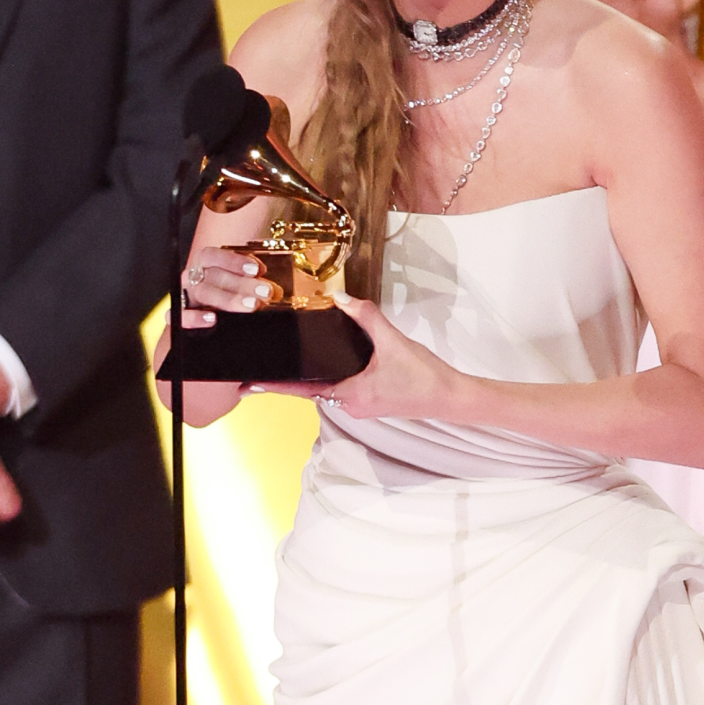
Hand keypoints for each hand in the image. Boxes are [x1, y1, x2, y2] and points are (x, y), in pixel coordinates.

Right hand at [180, 246, 280, 328]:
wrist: (208, 315)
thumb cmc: (228, 294)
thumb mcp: (241, 284)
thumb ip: (253, 282)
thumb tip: (275, 290)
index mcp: (203, 262)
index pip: (212, 255)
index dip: (234, 260)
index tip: (258, 269)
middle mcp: (191, 277)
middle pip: (213, 275)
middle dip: (242, 283)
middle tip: (266, 291)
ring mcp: (184, 296)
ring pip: (203, 293)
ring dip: (229, 298)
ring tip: (252, 305)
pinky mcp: (178, 317)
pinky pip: (180, 316)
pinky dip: (194, 317)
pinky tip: (213, 319)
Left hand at [253, 294, 460, 419]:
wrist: (452, 397)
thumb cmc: (425, 376)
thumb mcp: (393, 340)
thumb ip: (366, 317)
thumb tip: (340, 299)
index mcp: (350, 395)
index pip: (303, 390)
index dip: (276, 385)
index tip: (251, 382)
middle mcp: (350, 405)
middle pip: (311, 389)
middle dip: (288, 377)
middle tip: (264, 362)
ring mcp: (360, 405)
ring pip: (326, 387)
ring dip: (309, 375)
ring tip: (288, 358)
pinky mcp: (370, 401)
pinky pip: (341, 386)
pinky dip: (328, 374)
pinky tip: (324, 359)